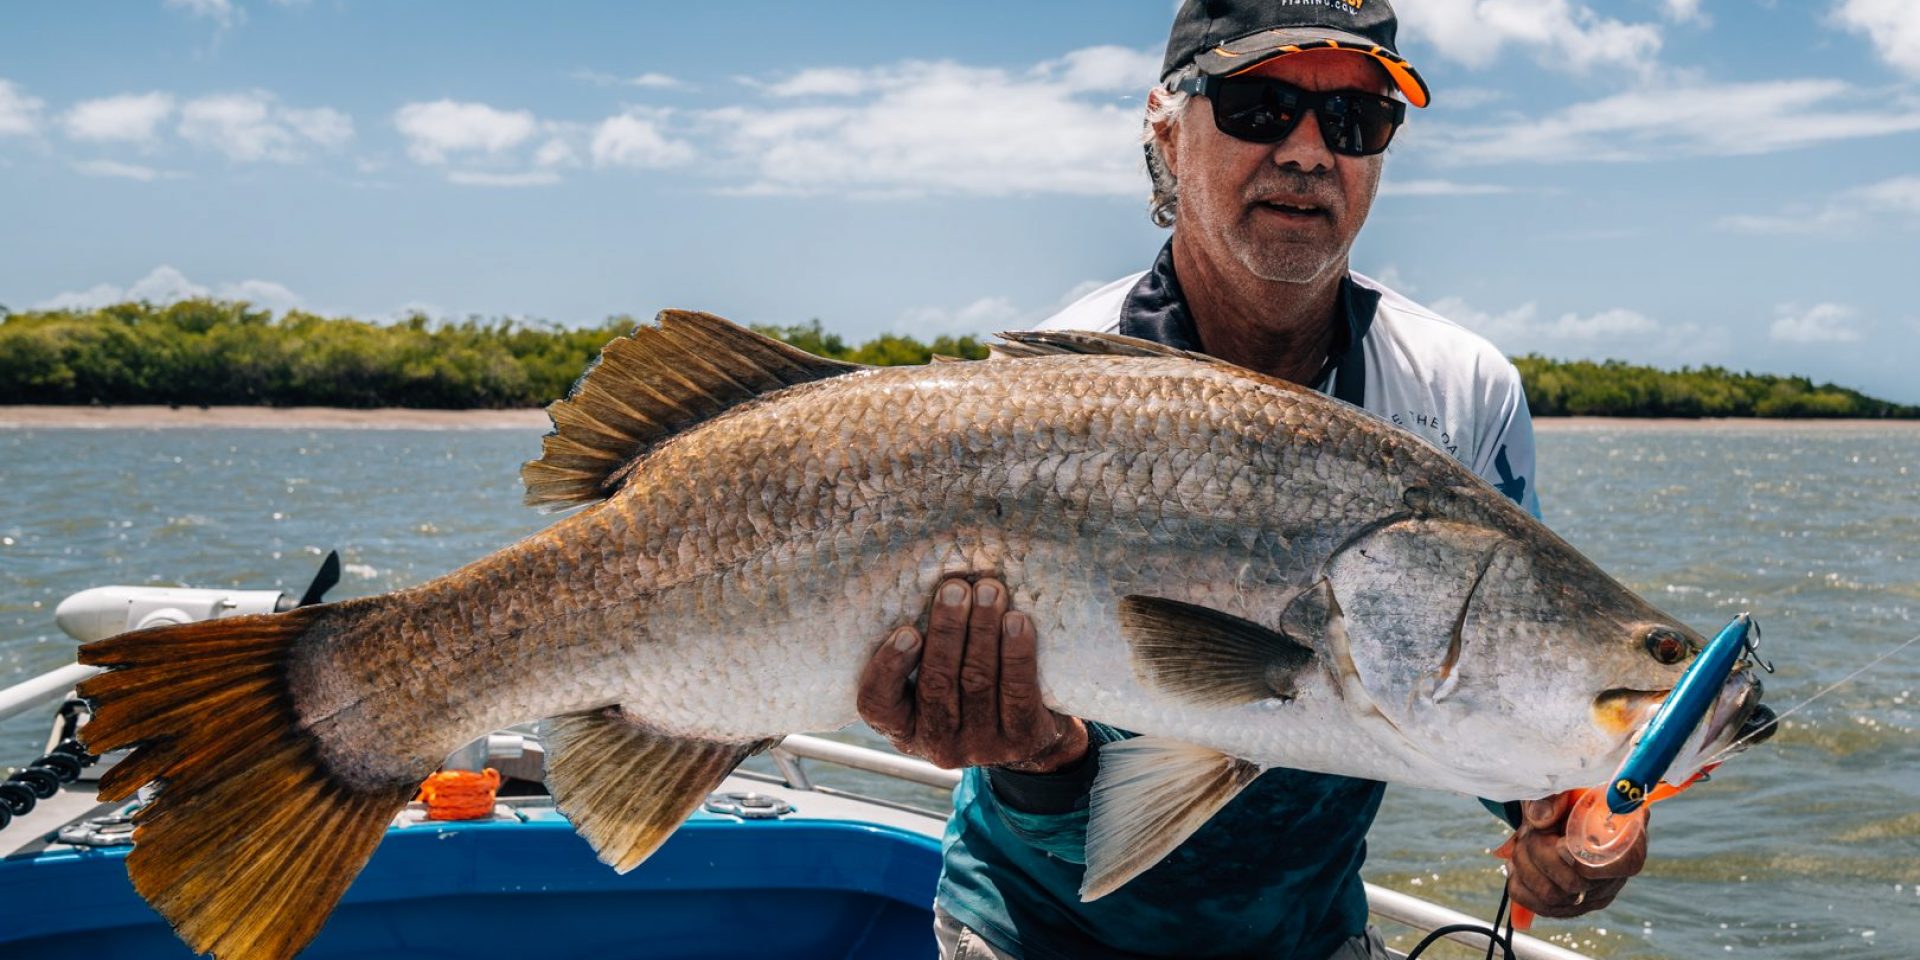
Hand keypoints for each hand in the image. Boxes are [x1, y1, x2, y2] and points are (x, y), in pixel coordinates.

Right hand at [857, 576, 1087, 771]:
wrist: (1034, 742)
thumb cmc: (974, 693)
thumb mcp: (939, 686)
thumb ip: (925, 652)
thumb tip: (932, 586)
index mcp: (904, 728)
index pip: (877, 705)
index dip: (889, 668)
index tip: (908, 630)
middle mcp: (938, 744)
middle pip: (937, 683)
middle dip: (947, 629)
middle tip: (955, 588)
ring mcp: (981, 746)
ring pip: (977, 681)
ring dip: (983, 629)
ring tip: (989, 591)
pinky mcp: (1021, 740)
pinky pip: (1017, 692)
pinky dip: (1017, 652)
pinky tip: (1017, 622)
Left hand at [1506, 794, 1646, 917]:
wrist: (1555, 816)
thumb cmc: (1566, 801)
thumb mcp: (1560, 788)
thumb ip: (1552, 797)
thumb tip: (1540, 819)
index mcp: (1628, 842)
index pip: (1626, 864)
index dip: (1587, 857)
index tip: (1560, 841)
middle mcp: (1614, 876)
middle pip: (1574, 883)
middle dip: (1540, 853)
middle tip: (1530, 831)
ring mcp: (1592, 896)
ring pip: (1552, 896)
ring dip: (1525, 865)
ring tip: (1522, 842)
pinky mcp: (1569, 907)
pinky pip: (1538, 905)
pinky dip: (1519, 882)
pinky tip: (1519, 862)